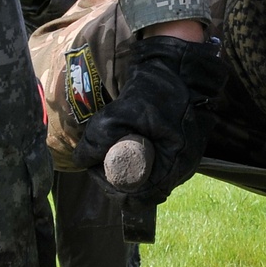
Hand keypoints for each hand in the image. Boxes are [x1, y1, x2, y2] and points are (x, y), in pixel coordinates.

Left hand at [74, 35, 225, 206]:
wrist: (180, 69)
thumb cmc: (154, 92)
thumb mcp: (119, 113)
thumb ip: (97, 140)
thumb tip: (81, 161)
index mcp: (173, 164)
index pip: (137, 197)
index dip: (111, 186)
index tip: (96, 166)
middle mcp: (182, 169)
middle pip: (142, 191)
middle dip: (116, 177)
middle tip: (99, 158)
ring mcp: (184, 162)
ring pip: (148, 180)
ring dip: (127, 169)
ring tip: (112, 148)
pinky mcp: (181, 152)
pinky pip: (156, 168)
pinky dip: (139, 160)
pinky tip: (128, 142)